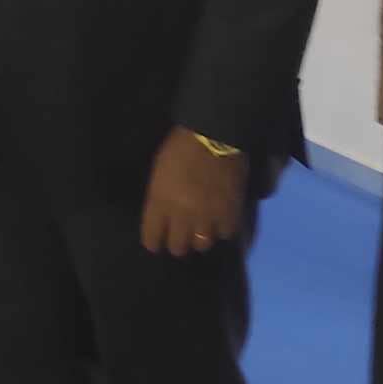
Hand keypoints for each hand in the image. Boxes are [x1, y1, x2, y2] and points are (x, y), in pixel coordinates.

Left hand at [141, 129, 247, 255]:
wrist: (214, 136)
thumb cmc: (180, 148)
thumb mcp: (158, 172)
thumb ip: (159, 197)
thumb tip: (162, 214)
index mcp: (159, 203)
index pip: (152, 238)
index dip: (154, 242)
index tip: (156, 242)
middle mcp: (182, 216)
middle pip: (178, 247)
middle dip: (177, 243)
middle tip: (181, 236)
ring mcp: (207, 218)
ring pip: (201, 245)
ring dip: (200, 237)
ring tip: (202, 229)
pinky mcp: (230, 215)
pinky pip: (224, 234)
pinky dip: (222, 229)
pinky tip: (220, 220)